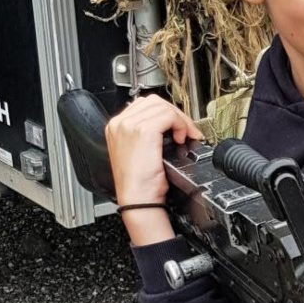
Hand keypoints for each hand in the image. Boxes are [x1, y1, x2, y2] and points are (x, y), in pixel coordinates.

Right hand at [104, 94, 201, 243]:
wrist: (138, 200)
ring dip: (180, 120)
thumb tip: (167, 126)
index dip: (165, 114)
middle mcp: (120, 123)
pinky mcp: (143, 131)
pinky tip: (181, 139)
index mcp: (116, 127)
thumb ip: (146, 135)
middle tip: (187, 130)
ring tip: (185, 136)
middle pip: (154, 102)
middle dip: (174, 114)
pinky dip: (181, 125)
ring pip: (163, 107)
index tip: (177, 127)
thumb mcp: (138, 153)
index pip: (144, 106)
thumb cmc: (139, 184)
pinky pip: (169, 116)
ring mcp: (129, 125)